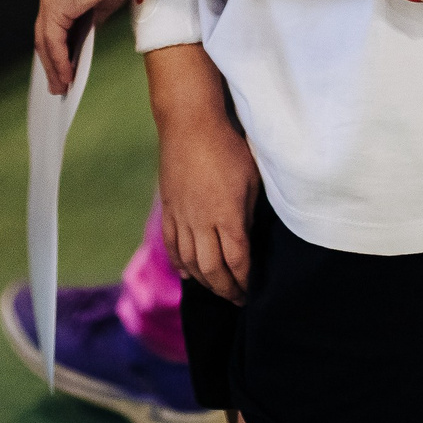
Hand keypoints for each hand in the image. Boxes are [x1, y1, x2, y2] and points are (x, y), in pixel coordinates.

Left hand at [34, 0, 131, 93]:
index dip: (55, 51)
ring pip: (46, 43)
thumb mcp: (103, 2)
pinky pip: (54, 42)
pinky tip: (67, 76)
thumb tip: (90, 33)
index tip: (61, 69)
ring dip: (53, 68)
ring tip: (61, 88)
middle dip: (50, 64)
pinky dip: (59, 61)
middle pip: (44, 39)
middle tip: (56, 86)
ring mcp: (50, 2)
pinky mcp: (55, 8)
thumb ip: (93, 18)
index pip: (52, 28)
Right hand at [149, 48, 257, 303]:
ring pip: (190, 262)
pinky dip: (180, 264)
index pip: (238, 261)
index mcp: (227, 216)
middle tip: (238, 298)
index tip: (253, 290)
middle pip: (212, 270)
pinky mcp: (169, 209)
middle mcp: (201, 223)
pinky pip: (172, 245)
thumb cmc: (228, 146)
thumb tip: (249, 236)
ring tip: (217, 289)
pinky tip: (189, 274)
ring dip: (205, 281)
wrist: (190, 124)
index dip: (246, 280)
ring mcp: (182, 217)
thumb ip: (250, 211)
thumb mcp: (251, 178)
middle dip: (226, 289)